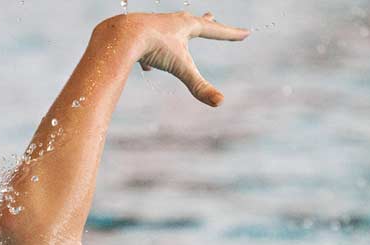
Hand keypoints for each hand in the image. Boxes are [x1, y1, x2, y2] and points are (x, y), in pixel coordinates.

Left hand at [107, 11, 249, 106]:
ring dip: (174, 39)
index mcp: (187, 26)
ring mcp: (154, 26)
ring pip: (168, 32)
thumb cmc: (154, 48)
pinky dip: (150, 56)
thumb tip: (220, 103)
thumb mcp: (181, 68)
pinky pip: (147, 46)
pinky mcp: (138, 34)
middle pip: (193, 21)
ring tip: (177, 44)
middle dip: (205, 23)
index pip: (215, 30)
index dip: (231, 34)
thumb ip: (199, 87)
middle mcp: (172, 21)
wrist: (123, 35)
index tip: (246, 33)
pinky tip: (146, 66)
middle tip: (212, 16)